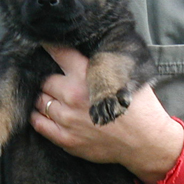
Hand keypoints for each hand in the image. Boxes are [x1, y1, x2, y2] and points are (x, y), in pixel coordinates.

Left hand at [30, 47, 183, 183]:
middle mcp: (72, 95)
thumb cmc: (139, 108)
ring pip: (39, 101)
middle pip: (45, 81)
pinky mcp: (66, 139)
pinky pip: (39, 124)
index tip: (42, 42)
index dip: (49, 45)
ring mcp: (66, 119)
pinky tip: (43, 113)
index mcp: (86, 76)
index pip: (59, 52)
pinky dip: (38, 116)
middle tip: (55, 81)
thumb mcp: (123, 77)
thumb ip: (100, 66)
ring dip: (43, 98)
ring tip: (50, 97)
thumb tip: (87, 52)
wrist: (146, 142)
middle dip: (49, 79)